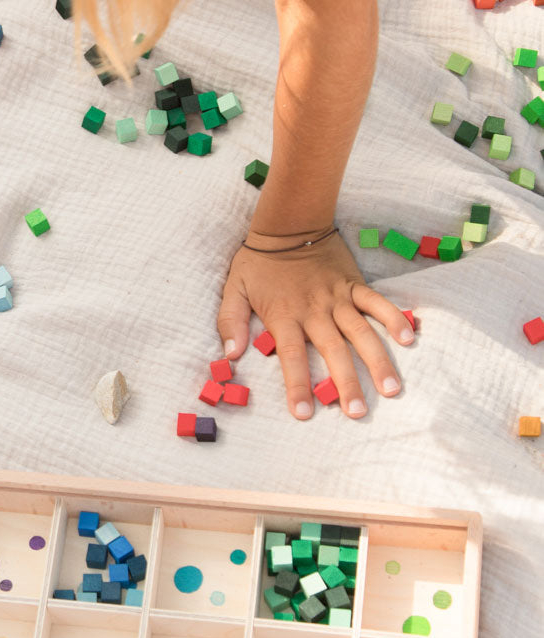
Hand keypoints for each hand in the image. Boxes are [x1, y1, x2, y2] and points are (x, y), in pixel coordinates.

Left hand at [218, 228, 414, 419]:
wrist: (289, 224)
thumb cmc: (258, 263)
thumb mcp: (233, 291)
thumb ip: (230, 323)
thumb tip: (230, 356)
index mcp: (285, 316)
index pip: (292, 357)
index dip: (298, 386)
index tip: (305, 413)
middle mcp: (315, 311)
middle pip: (334, 351)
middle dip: (346, 383)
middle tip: (358, 413)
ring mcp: (338, 298)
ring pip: (361, 333)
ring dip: (377, 361)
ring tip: (391, 389)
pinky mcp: (354, 284)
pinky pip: (377, 302)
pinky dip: (393, 318)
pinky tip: (408, 340)